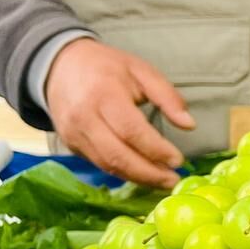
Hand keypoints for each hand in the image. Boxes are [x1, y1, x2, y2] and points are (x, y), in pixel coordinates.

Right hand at [45, 39, 193, 188]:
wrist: (59, 66)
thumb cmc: (107, 67)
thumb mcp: (141, 71)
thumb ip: (167, 96)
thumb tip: (189, 125)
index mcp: (104, 95)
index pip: (131, 130)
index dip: (156, 150)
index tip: (178, 161)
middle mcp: (84, 118)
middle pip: (118, 155)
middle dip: (149, 173)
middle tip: (174, 181)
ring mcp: (74, 134)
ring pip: (107, 165)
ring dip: (138, 178)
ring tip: (163, 182)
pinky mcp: (70, 144)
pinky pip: (99, 163)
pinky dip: (123, 173)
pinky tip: (143, 174)